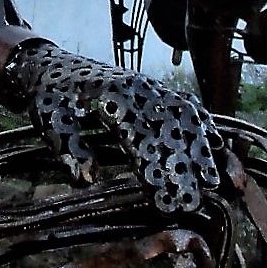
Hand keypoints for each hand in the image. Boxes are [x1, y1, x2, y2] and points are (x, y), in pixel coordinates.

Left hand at [4, 41, 223, 213]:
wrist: (50, 63)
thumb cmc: (49, 95)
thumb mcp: (50, 119)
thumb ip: (69, 146)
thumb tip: (88, 179)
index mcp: (111, 96)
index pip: (140, 138)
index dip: (154, 171)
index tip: (163, 202)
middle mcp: (137, 88)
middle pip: (168, 131)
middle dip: (182, 170)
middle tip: (192, 204)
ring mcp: (148, 86)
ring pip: (184, 117)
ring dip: (200, 149)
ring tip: (212, 182)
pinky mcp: (152, 88)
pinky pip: (184, 103)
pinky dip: (202, 123)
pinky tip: (216, 144)